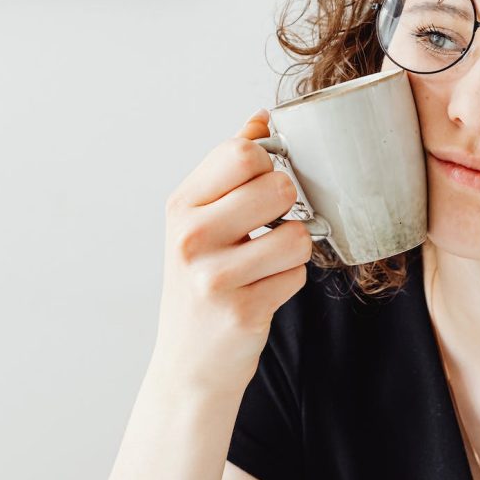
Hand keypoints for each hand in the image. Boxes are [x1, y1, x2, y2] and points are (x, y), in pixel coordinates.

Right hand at [150, 109, 312, 393]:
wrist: (189, 362)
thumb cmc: (202, 279)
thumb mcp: (201, 219)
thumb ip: (229, 167)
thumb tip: (261, 117)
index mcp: (181, 205)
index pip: (242, 152)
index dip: (268, 164)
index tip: (261, 186)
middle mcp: (190, 237)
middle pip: (278, 186)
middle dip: (288, 207)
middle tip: (266, 228)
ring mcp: (214, 276)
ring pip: (297, 234)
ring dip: (294, 249)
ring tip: (266, 263)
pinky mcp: (242, 310)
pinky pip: (298, 275)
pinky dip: (290, 281)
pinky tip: (263, 291)